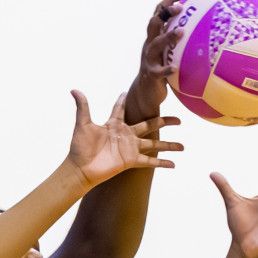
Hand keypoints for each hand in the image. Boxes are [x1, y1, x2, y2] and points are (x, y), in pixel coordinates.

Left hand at [65, 90, 181, 188]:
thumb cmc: (79, 147)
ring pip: (154, 144)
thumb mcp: (82, 124)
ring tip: (183, 146)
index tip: (129, 91)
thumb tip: (74, 89)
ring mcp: (130, 148)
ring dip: (169, 145)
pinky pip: (150, 161)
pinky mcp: (131, 160)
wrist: (80, 168)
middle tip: (179, 119)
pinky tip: (173, 164)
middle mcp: (125, 135)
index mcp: (114, 125)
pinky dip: (161, 163)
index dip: (124, 101)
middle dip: (164, 122)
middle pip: (149, 126)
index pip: (121, 109)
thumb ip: (83, 106)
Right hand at [126, 0, 186, 115]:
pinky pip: (158, 71)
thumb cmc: (162, 70)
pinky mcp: (151, 74)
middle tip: (180, 8)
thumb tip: (205, 30)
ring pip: (155, 44)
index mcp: (154, 37)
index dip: (169, 1)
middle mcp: (149, 45)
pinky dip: (166, 69)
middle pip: (154, 23)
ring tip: (181, 33)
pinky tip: (174, 68)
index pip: (158, 13)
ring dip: (168, 37)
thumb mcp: (169, 52)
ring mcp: (148, 59)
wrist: (145, 93)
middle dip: (166, 13)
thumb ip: (178, 41)